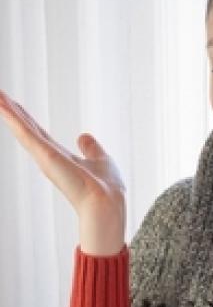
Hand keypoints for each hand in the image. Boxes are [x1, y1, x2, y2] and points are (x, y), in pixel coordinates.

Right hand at [0, 90, 125, 254]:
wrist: (107, 203)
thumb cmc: (107, 188)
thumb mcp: (101, 160)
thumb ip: (90, 148)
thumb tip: (83, 136)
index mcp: (60, 157)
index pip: (38, 133)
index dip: (25, 118)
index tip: (13, 104)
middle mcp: (48, 156)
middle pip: (26, 128)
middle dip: (10, 111)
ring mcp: (45, 156)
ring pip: (22, 128)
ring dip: (7, 110)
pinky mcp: (45, 155)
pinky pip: (26, 132)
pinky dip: (12, 117)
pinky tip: (1, 103)